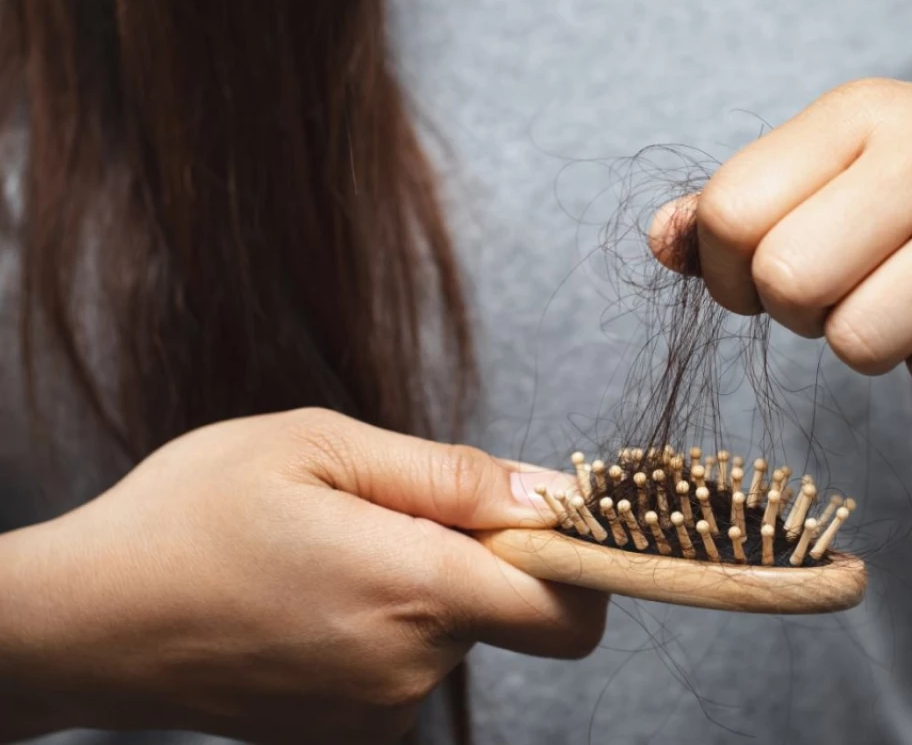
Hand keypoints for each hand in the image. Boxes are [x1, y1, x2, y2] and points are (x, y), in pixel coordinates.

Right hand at [0, 408, 603, 743]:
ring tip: (323, 557)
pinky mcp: (344, 736)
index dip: (578, 561)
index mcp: (413, 589)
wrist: (82, 622)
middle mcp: (408, 669)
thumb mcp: (319, 446)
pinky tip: (309, 602)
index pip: (569, 609)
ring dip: (415, 590)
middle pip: (505, 611)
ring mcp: (375, 714)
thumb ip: (450, 474)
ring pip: (448, 635)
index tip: (542, 521)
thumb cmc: (189, 517)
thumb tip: (550, 493)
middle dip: (471, 557)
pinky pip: (404, 669)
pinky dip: (380, 631)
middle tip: (379, 515)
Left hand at [650, 79, 911, 402]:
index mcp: (862, 111)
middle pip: (788, 283)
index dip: (730, 272)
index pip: (731, 212)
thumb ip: (743, 204)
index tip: (770, 276)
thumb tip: (662, 242)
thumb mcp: (846, 167)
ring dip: (875, 347)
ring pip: (861, 344)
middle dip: (803, 314)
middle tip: (851, 292)